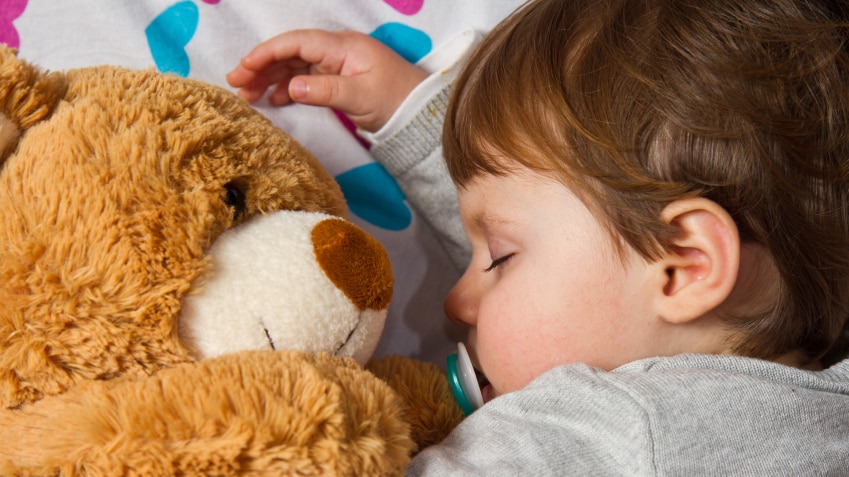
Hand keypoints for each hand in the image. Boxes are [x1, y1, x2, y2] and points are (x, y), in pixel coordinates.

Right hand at [227, 29, 427, 131]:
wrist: (419, 113)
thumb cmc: (396, 100)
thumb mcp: (361, 97)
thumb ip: (326, 91)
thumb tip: (292, 87)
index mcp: (342, 47)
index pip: (296, 43)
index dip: (267, 53)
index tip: (244, 67)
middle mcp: (336, 51)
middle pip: (290, 53)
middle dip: (260, 66)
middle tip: (236, 85)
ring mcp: (336, 65)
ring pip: (294, 66)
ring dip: (269, 79)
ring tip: (247, 96)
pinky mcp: (337, 80)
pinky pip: (305, 79)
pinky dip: (287, 88)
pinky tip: (273, 100)